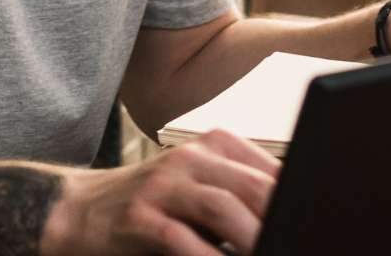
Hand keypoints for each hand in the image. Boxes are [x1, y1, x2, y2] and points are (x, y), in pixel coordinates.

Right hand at [41, 130, 279, 254]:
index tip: (312, 220)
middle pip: (251, 186)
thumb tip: (286, 217)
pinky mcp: (139, 216)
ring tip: (272, 253)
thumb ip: (239, 196)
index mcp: (214, 146)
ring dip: (252, 237)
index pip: (268, 169)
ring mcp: (163, 184)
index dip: (295, 196)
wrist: (77, 210)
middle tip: (300, 238)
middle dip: (280, 217)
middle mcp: (191, 158)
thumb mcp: (198, 189)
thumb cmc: (152, 206)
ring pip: (222, 207)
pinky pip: (180, 237)